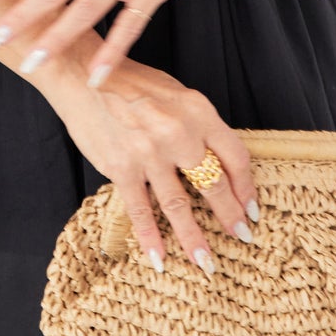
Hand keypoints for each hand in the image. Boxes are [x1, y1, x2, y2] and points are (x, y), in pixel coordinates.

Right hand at [49, 52, 258, 269]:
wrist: (84, 74)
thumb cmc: (131, 82)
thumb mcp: (177, 94)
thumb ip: (198, 125)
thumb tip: (216, 161)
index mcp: (198, 111)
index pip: (235, 156)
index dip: (246, 187)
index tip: (251, 206)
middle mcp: (179, 133)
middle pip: (214, 185)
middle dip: (230, 216)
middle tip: (242, 236)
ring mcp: (150, 153)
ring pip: (179, 206)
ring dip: (194, 238)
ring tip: (205, 262)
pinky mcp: (122, 167)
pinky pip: (141, 210)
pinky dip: (150, 237)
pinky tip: (159, 257)